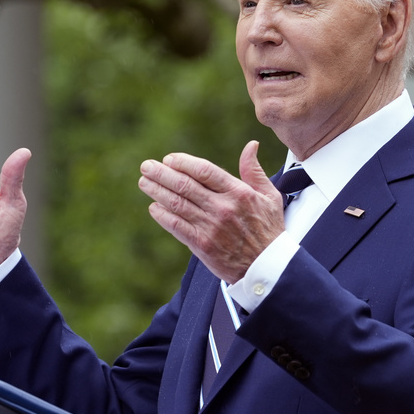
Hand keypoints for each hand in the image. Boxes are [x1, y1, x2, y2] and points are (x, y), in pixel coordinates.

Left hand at [138, 141, 283, 283]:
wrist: (267, 267)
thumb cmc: (269, 230)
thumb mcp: (269, 196)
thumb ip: (254, 170)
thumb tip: (251, 145)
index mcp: (238, 193)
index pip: (204, 171)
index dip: (183, 162)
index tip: (169, 159)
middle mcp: (222, 208)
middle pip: (185, 185)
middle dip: (162, 174)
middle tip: (146, 166)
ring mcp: (211, 227)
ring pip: (177, 204)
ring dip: (157, 192)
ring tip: (144, 182)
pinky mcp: (202, 245)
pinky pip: (177, 227)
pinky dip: (163, 216)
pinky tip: (154, 207)